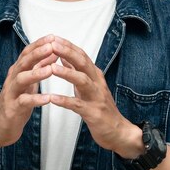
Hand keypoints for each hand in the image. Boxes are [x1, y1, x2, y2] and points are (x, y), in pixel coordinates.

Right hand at [0, 35, 56, 147]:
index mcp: (17, 71)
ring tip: (50, 69)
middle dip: (37, 53)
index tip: (52, 37)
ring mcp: (11, 93)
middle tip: (51, 47)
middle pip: (23, 62)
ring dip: (36, 73)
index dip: (39, 44)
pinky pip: (23, 102)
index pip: (27, 53)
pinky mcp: (12, 109)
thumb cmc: (17, 102)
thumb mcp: (29, 82)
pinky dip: (35, 99)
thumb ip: (39, 67)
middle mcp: (12, 79)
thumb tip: (52, 52)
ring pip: (21, 80)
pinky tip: (47, 98)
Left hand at [48, 36, 141, 156]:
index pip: (81, 55)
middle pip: (83, 63)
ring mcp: (96, 97)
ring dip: (67, 74)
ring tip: (51, 68)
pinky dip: (65, 101)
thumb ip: (76, 71)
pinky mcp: (93, 113)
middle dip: (67, 52)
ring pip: (82, 81)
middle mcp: (97, 82)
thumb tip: (63, 56)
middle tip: (52, 44)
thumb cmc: (100, 107)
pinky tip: (52, 98)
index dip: (67, 46)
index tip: (53, 37)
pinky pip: (78, 105)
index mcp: (94, 75)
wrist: (118, 131)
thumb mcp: (88, 86)